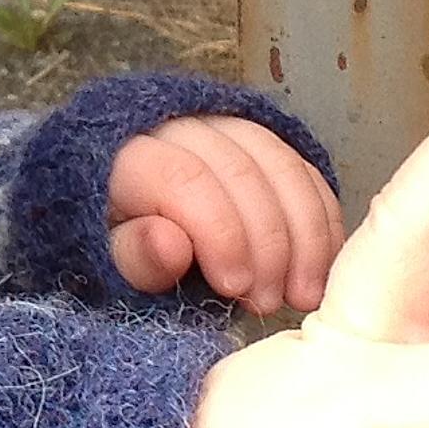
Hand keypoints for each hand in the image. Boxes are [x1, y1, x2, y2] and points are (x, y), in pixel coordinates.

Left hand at [107, 113, 342, 309]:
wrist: (126, 216)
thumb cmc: (116, 245)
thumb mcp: (109, 261)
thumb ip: (135, 257)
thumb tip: (170, 246)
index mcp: (129, 153)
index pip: (185, 179)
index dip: (220, 233)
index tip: (236, 287)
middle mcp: (179, 125)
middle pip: (241, 171)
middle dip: (266, 242)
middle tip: (269, 302)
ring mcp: (225, 127)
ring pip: (281, 165)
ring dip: (303, 234)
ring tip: (302, 293)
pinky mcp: (260, 141)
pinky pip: (303, 170)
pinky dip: (319, 219)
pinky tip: (320, 265)